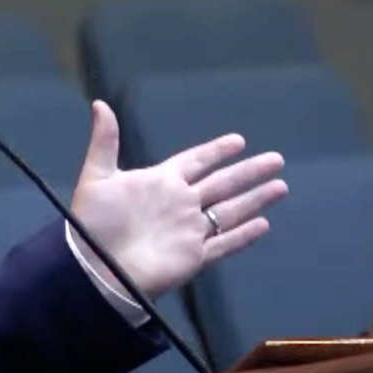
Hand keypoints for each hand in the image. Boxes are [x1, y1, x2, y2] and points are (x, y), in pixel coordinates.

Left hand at [68, 102, 286, 299]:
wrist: (94, 267)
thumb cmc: (92, 224)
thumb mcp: (97, 176)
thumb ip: (105, 141)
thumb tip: (100, 104)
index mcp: (160, 182)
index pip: (195, 161)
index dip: (216, 151)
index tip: (239, 141)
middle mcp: (180, 203)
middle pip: (222, 183)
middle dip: (249, 171)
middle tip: (277, 159)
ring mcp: (188, 230)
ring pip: (230, 211)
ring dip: (255, 199)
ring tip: (281, 187)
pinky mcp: (193, 257)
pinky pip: (224, 244)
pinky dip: (243, 235)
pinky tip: (263, 225)